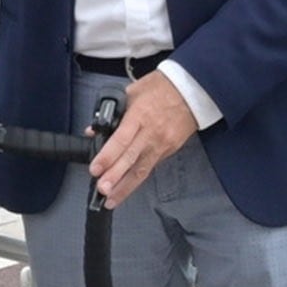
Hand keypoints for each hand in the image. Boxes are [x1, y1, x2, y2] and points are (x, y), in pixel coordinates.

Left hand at [88, 70, 198, 208]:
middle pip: (131, 159)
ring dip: (126, 187)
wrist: (192, 90)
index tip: (96, 168)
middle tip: (102, 190)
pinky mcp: (170, 150)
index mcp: (140, 115)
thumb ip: (113, 112)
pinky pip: (151, 166)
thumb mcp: (133, 91)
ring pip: (142, 170)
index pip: (121, 140)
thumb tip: (93, 130)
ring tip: (112, 199)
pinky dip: (138, 179)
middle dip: (115, 177)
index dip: (108, 156)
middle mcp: (151, 133)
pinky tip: (127, 187)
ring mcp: (162, 144)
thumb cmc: (162, 87)